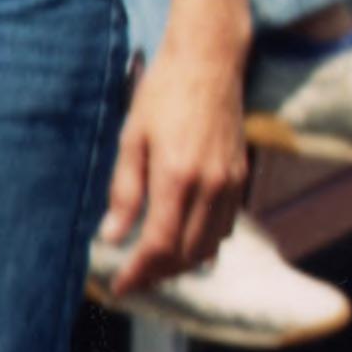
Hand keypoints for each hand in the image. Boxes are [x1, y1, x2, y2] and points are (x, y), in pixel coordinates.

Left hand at [90, 38, 255, 302]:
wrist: (210, 63)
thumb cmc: (163, 95)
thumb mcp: (131, 140)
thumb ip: (124, 192)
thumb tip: (111, 237)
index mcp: (177, 177)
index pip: (159, 245)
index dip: (139, 273)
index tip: (120, 288)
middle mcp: (210, 186)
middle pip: (187, 254)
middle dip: (158, 275)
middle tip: (132, 281)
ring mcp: (230, 184)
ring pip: (210, 245)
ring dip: (182, 264)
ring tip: (154, 268)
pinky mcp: (240, 177)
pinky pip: (225, 226)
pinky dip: (204, 244)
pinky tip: (185, 244)